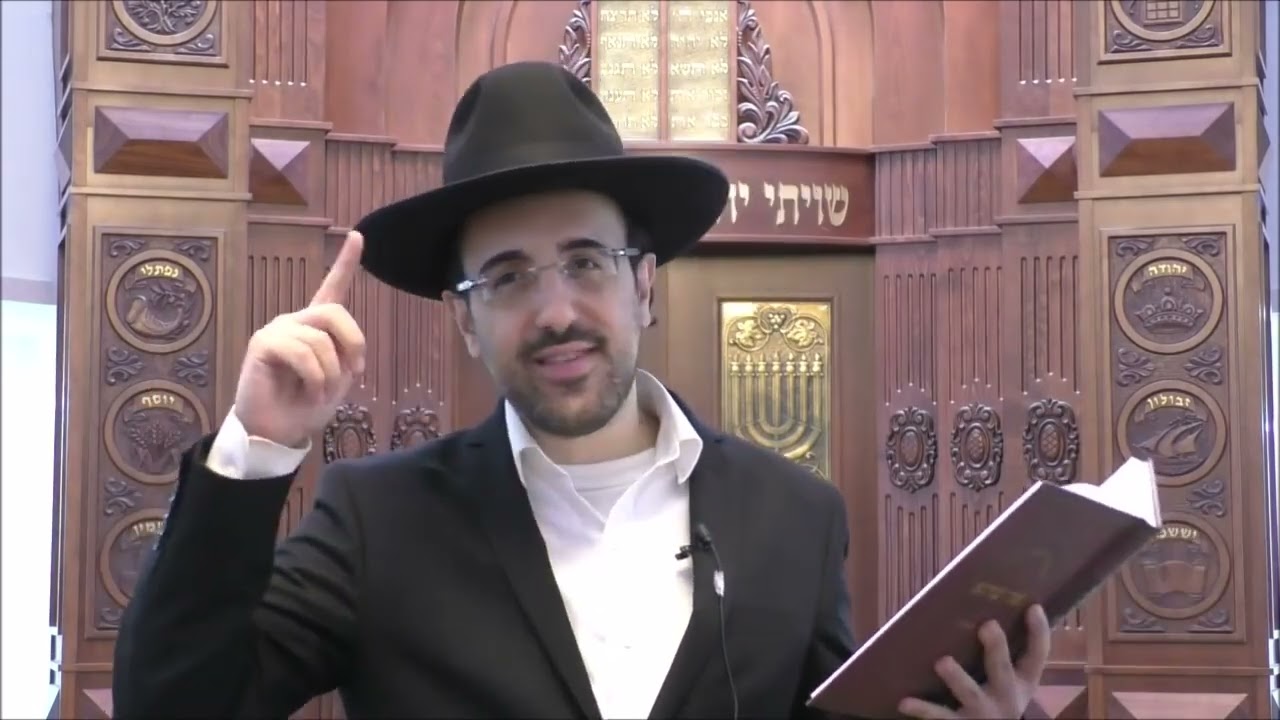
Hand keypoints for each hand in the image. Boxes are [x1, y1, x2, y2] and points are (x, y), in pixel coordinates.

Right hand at [234, 231, 367, 447]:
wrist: (277, 431)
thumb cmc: (305, 405)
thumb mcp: (338, 381)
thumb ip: (346, 357)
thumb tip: (352, 349)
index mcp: (316, 327)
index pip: (333, 288)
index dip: (346, 262)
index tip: (357, 235)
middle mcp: (296, 321)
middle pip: (335, 311)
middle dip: (354, 342)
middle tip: (354, 371)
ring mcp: (278, 330)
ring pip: (320, 339)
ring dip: (330, 373)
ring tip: (321, 392)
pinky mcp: (263, 344)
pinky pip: (301, 352)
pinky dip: (315, 377)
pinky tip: (309, 392)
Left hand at [898, 604, 1050, 718]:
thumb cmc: (995, 699)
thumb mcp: (1009, 681)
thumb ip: (1003, 653)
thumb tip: (986, 607)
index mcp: (1022, 682)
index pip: (1037, 655)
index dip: (1038, 632)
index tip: (1033, 607)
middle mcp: (1007, 697)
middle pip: (1003, 670)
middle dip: (996, 649)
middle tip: (988, 626)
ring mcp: (983, 712)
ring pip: (971, 693)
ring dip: (957, 677)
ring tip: (942, 662)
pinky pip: (940, 716)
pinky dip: (922, 708)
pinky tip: (904, 701)